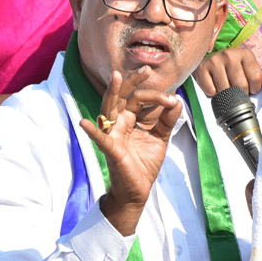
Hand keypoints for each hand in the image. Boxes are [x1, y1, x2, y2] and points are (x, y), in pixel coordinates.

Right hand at [81, 70, 182, 236]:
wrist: (138, 191)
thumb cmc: (144, 163)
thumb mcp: (160, 138)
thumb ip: (167, 121)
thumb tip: (177, 101)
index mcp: (130, 119)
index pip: (139, 98)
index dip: (156, 96)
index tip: (173, 98)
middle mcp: (119, 123)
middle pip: (124, 97)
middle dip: (133, 82)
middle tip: (147, 69)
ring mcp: (113, 135)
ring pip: (110, 109)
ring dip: (112, 93)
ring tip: (115, 78)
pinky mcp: (111, 150)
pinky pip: (100, 139)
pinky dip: (92, 131)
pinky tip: (85, 123)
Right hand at [195, 46, 261, 96]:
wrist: (208, 62)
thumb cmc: (231, 68)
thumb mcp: (248, 70)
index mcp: (245, 53)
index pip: (256, 78)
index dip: (254, 88)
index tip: (249, 87)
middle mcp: (229, 54)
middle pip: (241, 86)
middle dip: (240, 93)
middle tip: (235, 88)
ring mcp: (214, 61)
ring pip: (226, 90)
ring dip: (226, 95)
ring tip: (225, 87)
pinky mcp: (202, 69)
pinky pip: (211, 91)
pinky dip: (213, 93)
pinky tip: (214, 85)